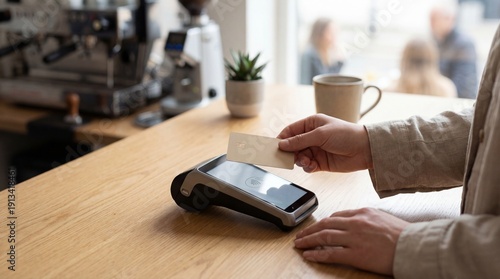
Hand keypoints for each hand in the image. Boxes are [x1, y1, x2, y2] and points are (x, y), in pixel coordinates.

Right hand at [278, 114, 371, 172]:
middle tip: (286, 158)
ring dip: (299, 160)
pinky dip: (307, 167)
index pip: (290, 131)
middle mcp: (312, 136)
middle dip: (290, 152)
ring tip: (306, 161)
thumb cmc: (346, 135)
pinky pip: (307, 166)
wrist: (365, 149)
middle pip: (292, 145)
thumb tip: (282, 144)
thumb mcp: (320, 134)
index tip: (274, 147)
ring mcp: (316, 150)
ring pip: (299, 157)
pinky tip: (312, 166)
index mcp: (311, 124)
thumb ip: (300, 140)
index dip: (282, 139)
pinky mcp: (321, 162)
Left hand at [294, 208, 409, 274]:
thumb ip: (367, 219)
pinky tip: (308, 255)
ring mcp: (354, 238)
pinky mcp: (355, 254)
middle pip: (325, 224)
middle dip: (310, 230)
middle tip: (300, 234)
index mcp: (363, 212)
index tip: (317, 226)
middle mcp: (355, 223)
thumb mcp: (384, 218)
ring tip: (299, 244)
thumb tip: (358, 223)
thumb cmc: (404, 235)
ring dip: (308, 241)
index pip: (337, 215)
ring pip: (324, 237)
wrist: (415, 246)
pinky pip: (330, 253)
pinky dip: (317, 254)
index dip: (323, 222)